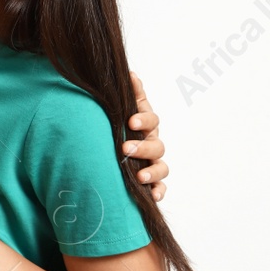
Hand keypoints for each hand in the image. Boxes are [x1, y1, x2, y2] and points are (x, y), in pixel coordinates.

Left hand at [124, 73, 167, 201]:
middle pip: (156, 145)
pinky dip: (158, 191)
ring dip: (152, 172)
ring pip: (161, 167)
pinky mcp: (151, 181)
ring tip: (140, 177)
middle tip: (125, 149)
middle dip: (143, 147)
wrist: (109, 147)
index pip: (151, 119)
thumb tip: (129, 73)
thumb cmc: (119, 123)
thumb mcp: (122, 107)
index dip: (143, 119)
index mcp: (145, 125)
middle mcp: (152, 143)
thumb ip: (128, 93)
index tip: (130, 121)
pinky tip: (152, 196)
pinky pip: (160, 187)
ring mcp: (153, 163)